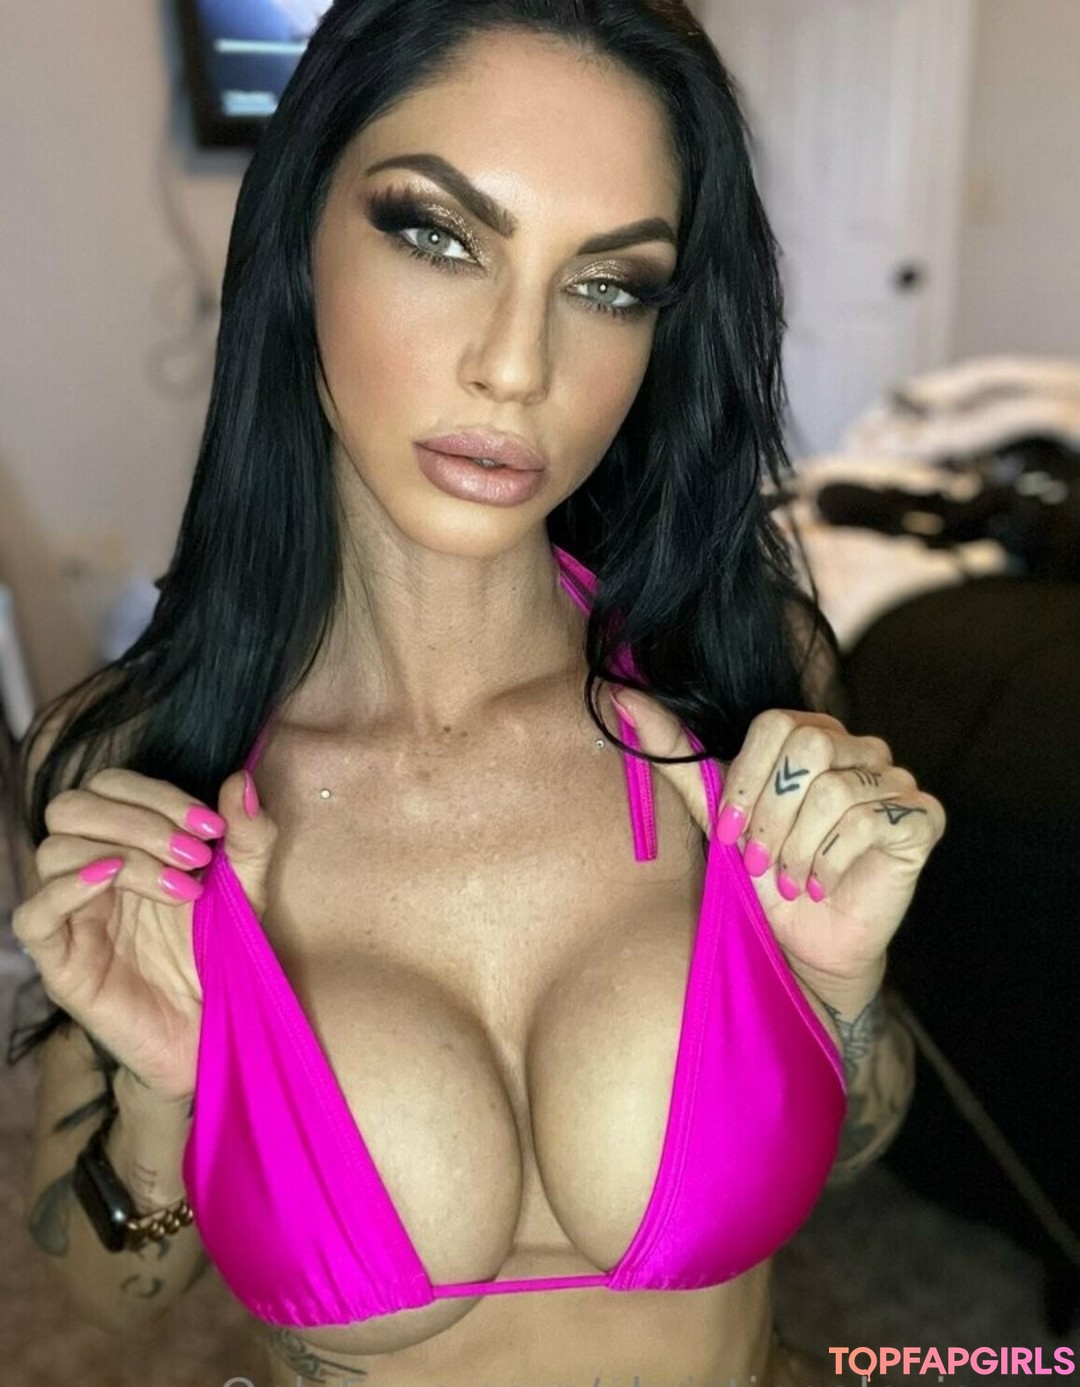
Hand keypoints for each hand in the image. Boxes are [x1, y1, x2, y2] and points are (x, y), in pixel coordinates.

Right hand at [12, 767, 276, 1103]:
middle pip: (73, 807)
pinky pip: (33, 916)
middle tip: (194, 856)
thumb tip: (242, 780)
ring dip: (126, 855)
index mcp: (126, 843)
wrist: (217, 1024)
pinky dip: (66, 888)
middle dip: (140, 821)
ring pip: (54, 850)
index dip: (158, 794)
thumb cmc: (220, 950)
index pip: (111, 786)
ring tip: (181, 888)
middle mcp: (90, 871)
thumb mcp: (247, 885)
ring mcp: (70, 915)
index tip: (213, 826)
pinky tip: (113, 880)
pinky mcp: (60, 962)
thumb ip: (249, 834)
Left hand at [609, 693, 945, 991]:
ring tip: (789, 880)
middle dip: (771, 817)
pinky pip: (873, 820)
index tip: (730, 834)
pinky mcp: (923, 818)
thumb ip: (675, 756)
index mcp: (811, 735)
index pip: (776, 724)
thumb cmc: (762, 878)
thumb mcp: (715, 814)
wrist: (804, 945)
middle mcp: (858, 748)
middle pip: (809, 748)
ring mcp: (895, 780)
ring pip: (837, 792)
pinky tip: (822, 885)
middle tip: (760, 862)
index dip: (746, 783)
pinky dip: (832, 862)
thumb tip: (618, 695)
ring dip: (798, 849)